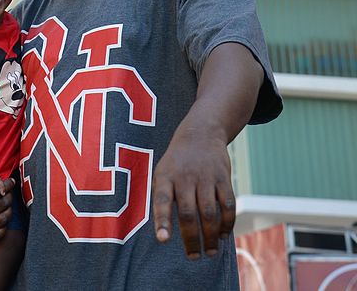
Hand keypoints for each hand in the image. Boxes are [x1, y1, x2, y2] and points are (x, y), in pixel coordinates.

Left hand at [152, 128, 234, 259]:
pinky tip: (223, 235)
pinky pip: (228, 205)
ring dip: (211, 236)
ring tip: (209, 251)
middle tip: (193, 257)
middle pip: (189, 213)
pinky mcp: (224, 177)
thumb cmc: (176, 163)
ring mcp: (206, 177)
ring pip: (210, 213)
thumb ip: (164, 199)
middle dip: (192, 239)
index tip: (163, 240)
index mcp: (165, 177)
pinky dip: (227, 223)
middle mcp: (185, 177)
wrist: (200, 134)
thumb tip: (165, 234)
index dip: (163, 221)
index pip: (163, 201)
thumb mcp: (162, 173)